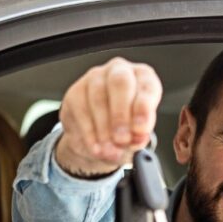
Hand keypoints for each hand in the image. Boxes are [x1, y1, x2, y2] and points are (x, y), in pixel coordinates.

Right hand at [55, 57, 162, 176]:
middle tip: (121, 139)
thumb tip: (139, 138)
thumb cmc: (125, 130)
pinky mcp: (76, 91)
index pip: (147, 86)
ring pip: (98, 98)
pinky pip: (81, 110)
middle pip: (120, 84)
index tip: (141, 129)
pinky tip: (96, 147)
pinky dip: (89, 133)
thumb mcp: (137, 136)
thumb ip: (140, 136)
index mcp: (144, 78)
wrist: (97, 140)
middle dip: (121, 115)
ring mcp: (96, 78)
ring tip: (109, 150)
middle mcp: (120, 71)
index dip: (144, 108)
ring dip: (104, 128)